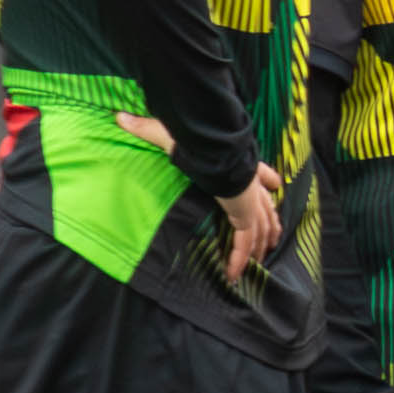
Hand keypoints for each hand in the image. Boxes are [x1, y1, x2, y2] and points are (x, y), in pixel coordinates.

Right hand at [117, 112, 280, 284]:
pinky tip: (234, 275)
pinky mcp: (243, 215)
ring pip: (261, 228)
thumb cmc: (194, 139)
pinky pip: (243, 242)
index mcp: (240, 163)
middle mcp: (250, 184)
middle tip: (272, 238)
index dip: (266, 179)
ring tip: (259, 261)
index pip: (259, 173)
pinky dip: (239, 259)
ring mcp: (249, 201)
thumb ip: (145, 128)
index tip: (274, 183)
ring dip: (260, 246)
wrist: (209, 147)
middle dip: (270, 224)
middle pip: (267, 208)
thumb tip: (120, 117)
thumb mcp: (168, 134)